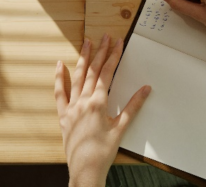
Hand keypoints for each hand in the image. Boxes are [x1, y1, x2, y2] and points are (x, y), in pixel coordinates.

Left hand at [54, 34, 150, 186]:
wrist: (85, 171)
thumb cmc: (104, 151)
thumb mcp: (121, 128)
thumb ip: (133, 106)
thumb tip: (146, 88)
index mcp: (98, 102)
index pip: (107, 73)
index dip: (113, 55)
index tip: (118, 42)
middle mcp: (83, 101)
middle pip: (93, 71)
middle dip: (100, 52)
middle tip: (105, 36)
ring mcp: (71, 107)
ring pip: (77, 77)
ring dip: (83, 59)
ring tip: (87, 43)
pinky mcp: (63, 116)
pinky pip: (59, 93)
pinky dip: (59, 78)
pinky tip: (60, 65)